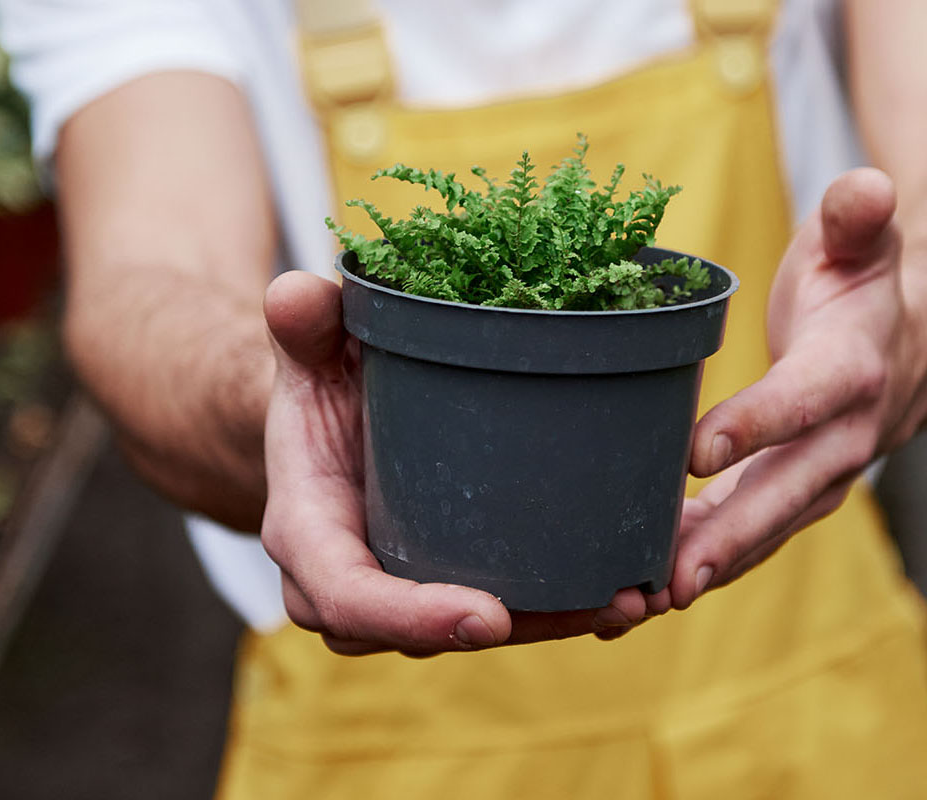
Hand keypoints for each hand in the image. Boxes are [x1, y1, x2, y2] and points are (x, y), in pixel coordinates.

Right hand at [261, 270, 669, 655]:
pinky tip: (619, 584)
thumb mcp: (313, 348)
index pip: (348, 595)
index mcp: (308, 531)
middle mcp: (348, 581)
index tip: (490, 615)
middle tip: (601, 603)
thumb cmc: (322, 382)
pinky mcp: (440, 579)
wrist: (331, 417)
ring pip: (469, 629)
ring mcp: (398, 589)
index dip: (413, 615)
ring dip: (553, 623)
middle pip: (424, 633)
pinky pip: (495, 609)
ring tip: (630, 597)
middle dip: (515, 628)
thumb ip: (303, 323)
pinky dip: (556, 604)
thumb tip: (295, 293)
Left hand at [669, 168, 923, 609]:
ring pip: (766, 530)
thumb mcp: (862, 242)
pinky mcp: (791, 490)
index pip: (806, 400)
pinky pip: (750, 534)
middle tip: (669, 576)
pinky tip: (641, 591)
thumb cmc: (861, 285)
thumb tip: (868, 186)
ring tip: (638, 604)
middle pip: (788, 492)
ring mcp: (819, 473)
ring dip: (707, 568)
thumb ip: (861, 219)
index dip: (758, 424)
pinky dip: (701, 563)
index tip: (698, 452)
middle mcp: (843, 436)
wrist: (908, 344)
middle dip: (731, 536)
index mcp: (852, 369)